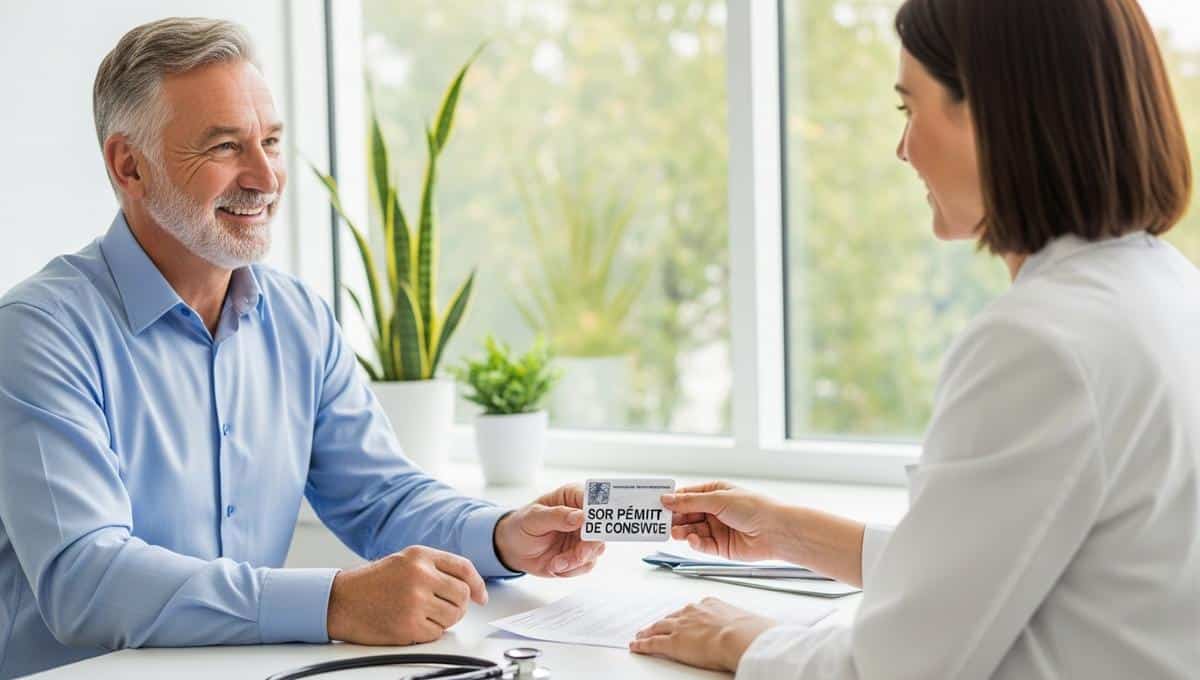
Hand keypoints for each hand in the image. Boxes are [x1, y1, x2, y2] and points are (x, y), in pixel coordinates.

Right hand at [326, 545, 486, 644]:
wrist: (340, 601)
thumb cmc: (372, 583)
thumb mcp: (404, 561)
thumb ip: (435, 567)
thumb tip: (469, 587)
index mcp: (420, 555)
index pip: (464, 568)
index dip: (478, 584)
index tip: (481, 597)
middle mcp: (420, 575)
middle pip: (462, 595)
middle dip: (458, 605)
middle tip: (444, 609)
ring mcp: (414, 601)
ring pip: (453, 615)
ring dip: (444, 620)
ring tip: (423, 615)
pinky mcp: (408, 625)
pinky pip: (437, 633)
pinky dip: (429, 632)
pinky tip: (411, 623)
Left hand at [493, 483, 605, 576]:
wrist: (513, 550)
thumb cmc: (521, 526)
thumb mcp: (533, 518)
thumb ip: (557, 516)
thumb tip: (581, 516)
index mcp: (573, 497)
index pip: (595, 500)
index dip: (599, 513)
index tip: (593, 528)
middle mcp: (583, 516)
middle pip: (601, 529)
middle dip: (589, 546)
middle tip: (577, 555)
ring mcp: (583, 537)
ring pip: (596, 550)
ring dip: (576, 560)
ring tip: (556, 563)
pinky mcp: (581, 555)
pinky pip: (587, 565)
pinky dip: (571, 569)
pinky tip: (555, 565)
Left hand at [629, 597, 774, 670]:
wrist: (739, 636)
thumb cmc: (748, 630)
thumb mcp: (745, 621)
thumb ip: (742, 623)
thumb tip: (756, 630)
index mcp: (709, 604)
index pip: (692, 610)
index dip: (684, 616)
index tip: (681, 618)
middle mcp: (692, 611)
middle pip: (672, 616)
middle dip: (663, 622)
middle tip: (654, 626)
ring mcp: (680, 626)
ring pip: (658, 627)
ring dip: (649, 631)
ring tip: (641, 635)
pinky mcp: (672, 642)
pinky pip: (653, 643)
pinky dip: (642, 645)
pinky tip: (636, 646)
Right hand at [661, 481, 782, 561]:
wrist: (776, 531)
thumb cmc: (753, 507)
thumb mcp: (718, 499)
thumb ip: (690, 501)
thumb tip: (667, 498)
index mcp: (715, 493)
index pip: (687, 495)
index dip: (672, 499)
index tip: (656, 503)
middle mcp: (714, 510)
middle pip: (686, 514)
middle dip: (674, 518)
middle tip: (660, 521)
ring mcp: (717, 529)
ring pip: (691, 530)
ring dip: (682, 531)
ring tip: (675, 532)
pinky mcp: (720, 547)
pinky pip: (701, 545)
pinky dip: (694, 542)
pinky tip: (692, 539)